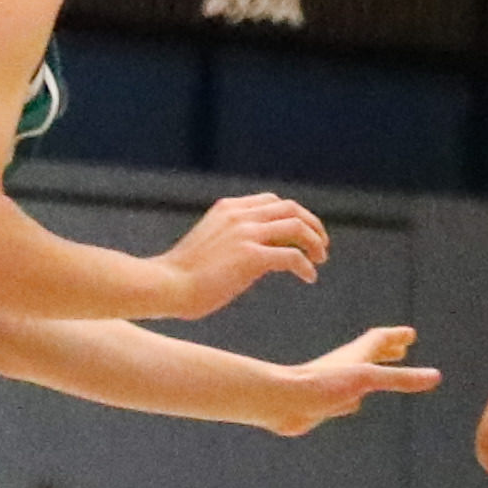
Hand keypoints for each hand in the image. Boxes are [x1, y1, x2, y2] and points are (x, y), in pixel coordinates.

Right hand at [149, 193, 326, 318]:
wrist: (166, 285)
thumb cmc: (184, 273)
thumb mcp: (211, 240)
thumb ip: (233, 236)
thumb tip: (261, 251)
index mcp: (229, 208)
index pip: (273, 201)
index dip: (295, 215)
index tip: (304, 233)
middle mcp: (240, 215)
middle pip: (291, 208)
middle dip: (313, 225)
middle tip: (322, 246)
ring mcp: (246, 234)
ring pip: (297, 227)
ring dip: (315, 242)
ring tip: (320, 260)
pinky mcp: (251, 257)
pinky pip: (292, 256)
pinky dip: (306, 266)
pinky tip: (309, 277)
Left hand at [262, 325, 436, 436]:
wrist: (282, 401)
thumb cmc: (323, 384)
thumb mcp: (367, 379)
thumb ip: (401, 379)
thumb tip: (435, 376)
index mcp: (357, 355)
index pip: (381, 340)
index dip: (396, 336)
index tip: (410, 334)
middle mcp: (347, 367)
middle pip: (371, 355)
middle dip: (388, 351)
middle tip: (403, 347)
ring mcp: (335, 385)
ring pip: (360, 378)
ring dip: (373, 374)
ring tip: (382, 375)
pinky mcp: (325, 403)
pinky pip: (347, 398)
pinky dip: (356, 397)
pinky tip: (354, 403)